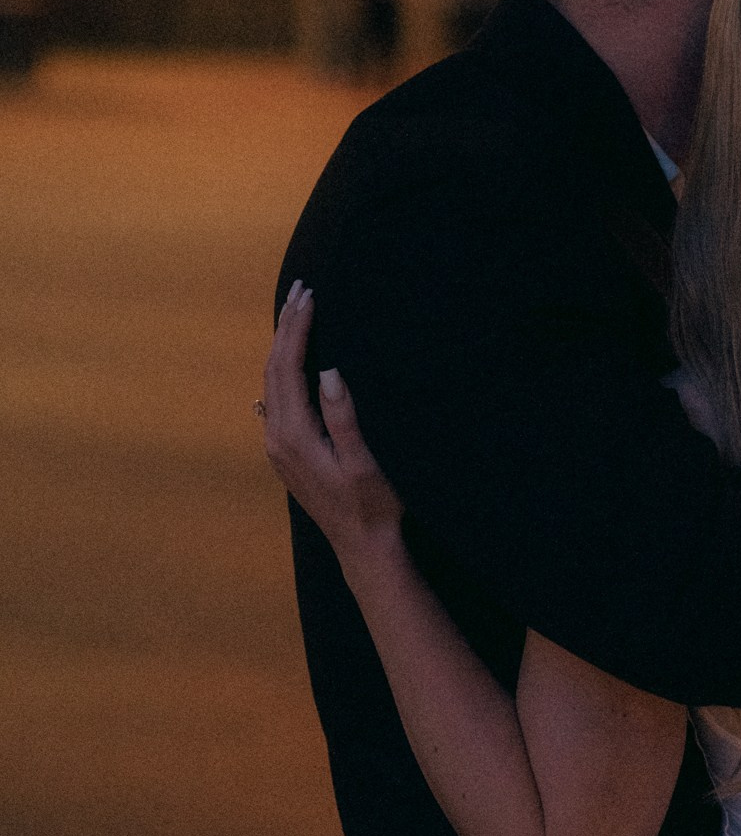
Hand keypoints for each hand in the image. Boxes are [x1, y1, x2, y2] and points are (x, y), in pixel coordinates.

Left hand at [261, 285, 403, 559]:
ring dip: (283, 344)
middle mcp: (276, 438)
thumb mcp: (365, 462)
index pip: (288, 367)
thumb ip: (344, 418)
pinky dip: (283, 367)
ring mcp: (277, 446)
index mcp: (294, 435)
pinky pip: (276, 397)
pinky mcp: (284, 452)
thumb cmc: (374, 506)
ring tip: (296, 311)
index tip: (311, 295)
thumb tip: (329, 371)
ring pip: (271, 382)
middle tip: (300, 288)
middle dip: (286, 326)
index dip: (298, 328)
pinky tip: (293, 356)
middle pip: (273, 369)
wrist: (362, 547)